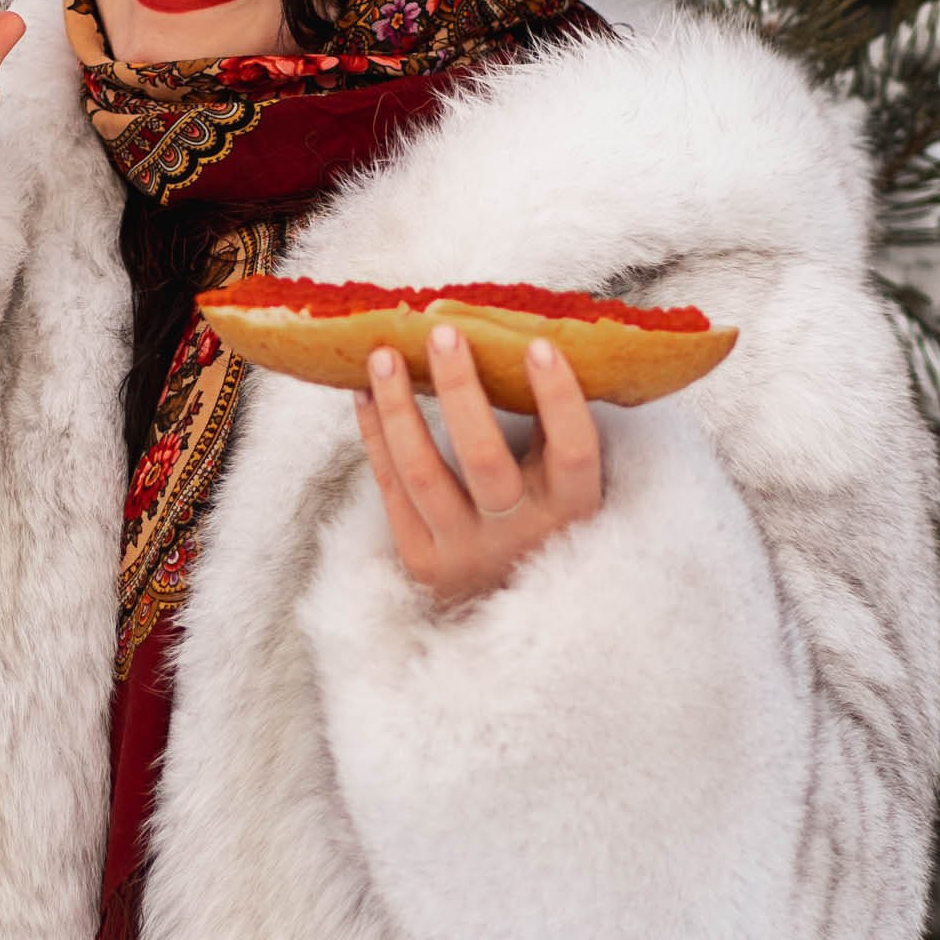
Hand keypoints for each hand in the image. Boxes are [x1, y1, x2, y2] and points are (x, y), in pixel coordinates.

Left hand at [354, 324, 601, 606]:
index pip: (574, 450)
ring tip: (383, 355)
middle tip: (442, 333)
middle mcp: (519, 534)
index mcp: (571, 508)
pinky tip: (365, 392)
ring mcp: (464, 551)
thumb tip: (521, 336)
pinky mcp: (421, 560)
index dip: (558, 397)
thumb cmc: (540, 518)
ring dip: (398, 407)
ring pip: (421, 472)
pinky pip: (390, 486)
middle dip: (459, 390)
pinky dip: (375, 434)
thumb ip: (550, 425)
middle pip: (483, 457)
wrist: (509, 607)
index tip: (538, 345)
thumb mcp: (563, 483)